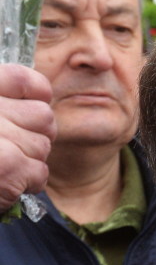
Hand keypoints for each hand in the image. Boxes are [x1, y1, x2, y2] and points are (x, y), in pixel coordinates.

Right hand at [0, 64, 56, 210]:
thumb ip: (1, 105)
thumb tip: (40, 99)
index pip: (25, 81)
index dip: (36, 95)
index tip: (27, 109)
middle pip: (42, 116)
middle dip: (33, 135)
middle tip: (10, 147)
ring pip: (42, 146)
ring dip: (28, 160)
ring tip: (0, 165)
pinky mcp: (8, 166)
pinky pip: (40, 172)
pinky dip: (26, 182)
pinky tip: (2, 183)